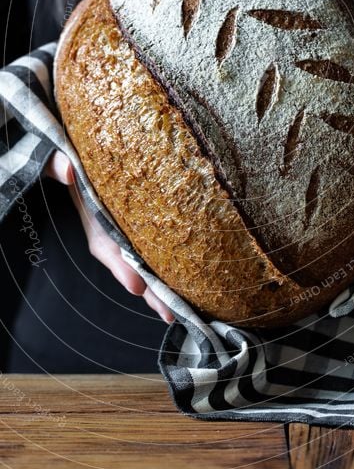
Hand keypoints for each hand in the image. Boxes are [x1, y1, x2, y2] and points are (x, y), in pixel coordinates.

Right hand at [45, 151, 174, 322]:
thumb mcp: (57, 158)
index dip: (121, 265)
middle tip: (169, 312)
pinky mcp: (137, 228)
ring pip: (141, 263)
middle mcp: (107, 231)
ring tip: (178, 309)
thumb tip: (67, 170)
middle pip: (128, 264)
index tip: (136, 284)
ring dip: (157, 287)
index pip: (105, 245)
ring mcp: (123, 232)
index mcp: (93, 218)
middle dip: (148, 290)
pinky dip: (163, 268)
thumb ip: (58, 165)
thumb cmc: (70, 159)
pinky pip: (149, 251)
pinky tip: (180, 285)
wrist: (78, 156)